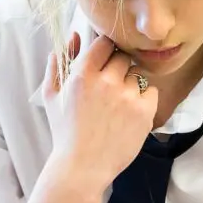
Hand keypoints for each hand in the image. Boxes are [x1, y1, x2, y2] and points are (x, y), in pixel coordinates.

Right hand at [42, 32, 158, 192]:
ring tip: (117, 105)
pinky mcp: (144, 112)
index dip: (106, 49)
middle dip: (117, 67)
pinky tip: (129, 113)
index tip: (105, 59)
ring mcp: (127, 96)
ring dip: (129, 84)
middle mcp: (106, 82)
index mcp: (82, 74)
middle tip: (110, 86)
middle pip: (122, 57)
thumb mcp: (51, 94)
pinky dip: (144, 99)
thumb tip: (74, 35)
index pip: (104, 42)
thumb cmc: (65, 131)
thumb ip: (60, 61)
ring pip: (136, 74)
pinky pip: (151, 91)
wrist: (82, 167)